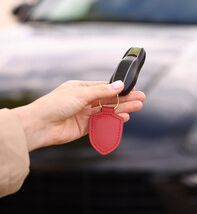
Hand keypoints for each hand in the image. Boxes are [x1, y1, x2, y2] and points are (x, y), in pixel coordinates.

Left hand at [12, 80, 145, 150]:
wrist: (39, 126)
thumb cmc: (54, 105)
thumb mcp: (80, 93)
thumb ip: (102, 91)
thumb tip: (119, 85)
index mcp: (80, 88)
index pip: (104, 87)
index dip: (119, 89)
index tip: (132, 89)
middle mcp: (83, 101)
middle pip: (109, 99)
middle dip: (125, 99)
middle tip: (141, 99)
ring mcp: (84, 114)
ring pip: (107, 111)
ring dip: (122, 109)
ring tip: (137, 107)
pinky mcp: (84, 127)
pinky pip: (102, 123)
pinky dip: (113, 120)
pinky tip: (124, 118)